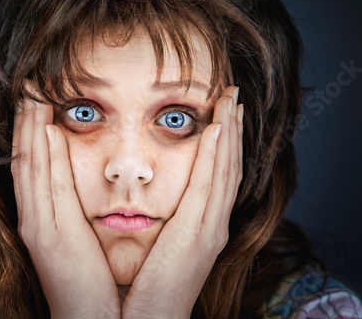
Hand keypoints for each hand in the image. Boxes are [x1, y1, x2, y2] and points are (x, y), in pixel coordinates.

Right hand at [11, 94, 120, 318]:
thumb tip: (82, 183)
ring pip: (29, 167)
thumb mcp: (80, 238)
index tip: (38, 102)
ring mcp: (38, 225)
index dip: (31, 132)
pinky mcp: (47, 235)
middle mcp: (34, 216)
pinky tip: (46, 132)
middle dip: (26, 122)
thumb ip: (76, 210)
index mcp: (43, 217)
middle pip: (26, 159)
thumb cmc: (89, 279)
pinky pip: (44, 188)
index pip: (33, 166)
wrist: (87, 318)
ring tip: (33, 96)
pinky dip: (42, 158)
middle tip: (30, 87)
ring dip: (30, 130)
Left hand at [121, 86, 243, 317]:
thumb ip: (167, 220)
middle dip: (232, 129)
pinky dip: (216, 158)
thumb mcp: (161, 245)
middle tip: (233, 95)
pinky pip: (209, 188)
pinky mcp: (199, 236)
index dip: (224, 142)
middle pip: (228, 167)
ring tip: (230, 102)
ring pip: (225, 171)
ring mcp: (210, 229)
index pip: (218, 174)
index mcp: (203, 225)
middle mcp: (213, 224)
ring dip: (229, 134)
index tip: (223, 113)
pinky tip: (216, 131)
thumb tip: (154, 196)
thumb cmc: (148, 285)